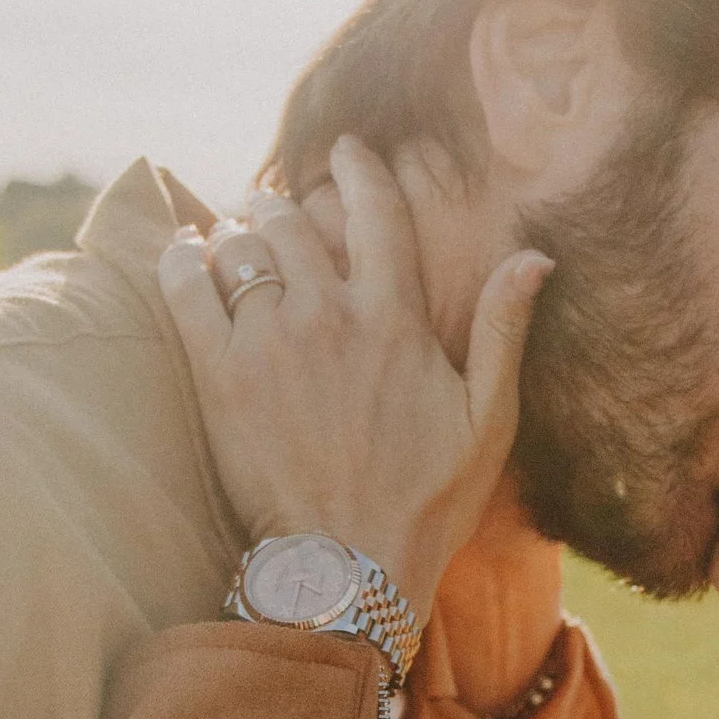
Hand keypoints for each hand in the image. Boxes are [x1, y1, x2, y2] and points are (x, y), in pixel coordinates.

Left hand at [158, 141, 550, 622]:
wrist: (350, 567)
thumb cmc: (428, 501)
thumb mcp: (489, 419)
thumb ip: (505, 330)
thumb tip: (536, 255)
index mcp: (397, 320)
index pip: (377, 212)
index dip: (359, 169)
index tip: (345, 150)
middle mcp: (331, 317)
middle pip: (295, 220)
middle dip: (286, 203)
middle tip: (277, 208)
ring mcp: (271, 344)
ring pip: (241, 247)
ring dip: (237, 230)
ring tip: (234, 235)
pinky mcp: (220, 377)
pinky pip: (186, 289)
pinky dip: (183, 260)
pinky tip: (187, 255)